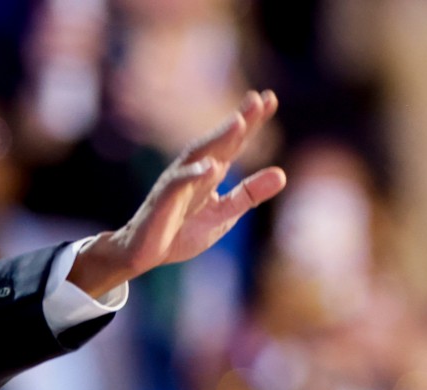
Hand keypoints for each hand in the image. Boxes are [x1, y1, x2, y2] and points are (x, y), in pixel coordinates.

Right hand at [68, 91, 286, 296]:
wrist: (144, 254)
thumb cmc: (181, 230)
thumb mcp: (224, 213)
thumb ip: (249, 194)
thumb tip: (282, 174)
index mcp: (210, 172)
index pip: (234, 143)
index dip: (251, 122)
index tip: (271, 98)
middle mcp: (193, 171)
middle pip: (218, 142)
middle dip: (237, 122)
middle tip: (258, 100)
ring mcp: (176, 183)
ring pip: (198, 156)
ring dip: (218, 139)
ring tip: (239, 123)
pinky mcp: (162, 202)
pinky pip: (178, 185)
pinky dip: (194, 174)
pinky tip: (212, 167)